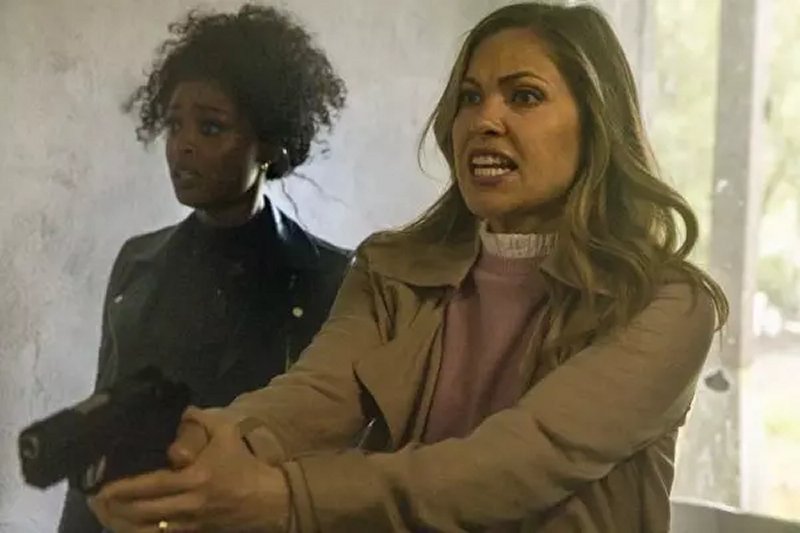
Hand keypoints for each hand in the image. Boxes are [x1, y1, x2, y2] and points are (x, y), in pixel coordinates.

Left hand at [89, 408, 289, 531]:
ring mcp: (190, 523)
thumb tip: (182, 410)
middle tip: (94, 501)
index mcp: (195, 479)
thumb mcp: (227, 432)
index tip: (101, 488)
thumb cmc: (243, 464)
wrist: (268, 499)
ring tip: (104, 515)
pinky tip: (126, 527)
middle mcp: (188, 505)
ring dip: (121, 525)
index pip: (151, 486)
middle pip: (141, 513)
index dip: (123, 489)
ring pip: (146, 531)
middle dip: (113, 509)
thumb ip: (201, 419)